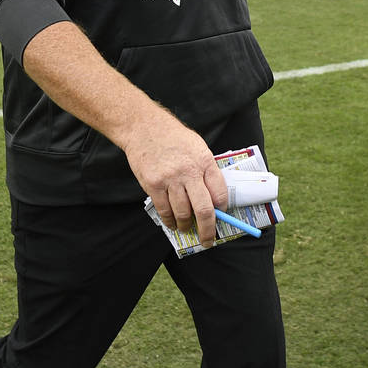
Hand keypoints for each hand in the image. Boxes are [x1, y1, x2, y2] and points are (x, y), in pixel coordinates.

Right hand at [123, 111, 227, 247]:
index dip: (222, 209)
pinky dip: (169, 221)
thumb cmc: (173, 138)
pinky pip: (164, 211)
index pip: (220, 193)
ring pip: (182, 214)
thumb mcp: (198, 147)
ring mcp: (170, 179)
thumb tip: (214, 198)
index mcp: (204, 161)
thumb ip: (206, 171)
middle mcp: (189, 171)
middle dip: (208, 230)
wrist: (144, 127)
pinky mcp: (153, 184)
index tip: (221, 215)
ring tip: (186, 228)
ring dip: (186, 226)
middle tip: (208, 240)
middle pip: (204, 210)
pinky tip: (172, 223)